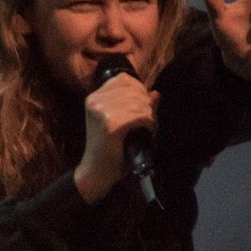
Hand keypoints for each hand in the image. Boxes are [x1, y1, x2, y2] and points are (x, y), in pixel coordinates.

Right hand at [74, 73, 158, 203]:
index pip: (124, 79)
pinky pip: (139, 116)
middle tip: (147, 120)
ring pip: (139, 102)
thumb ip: (137, 106)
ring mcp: (101, 112)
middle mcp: (95, 101)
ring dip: (148, 115)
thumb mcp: (119, 122)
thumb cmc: (108, 148)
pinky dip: (148, 123)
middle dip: (146, 104)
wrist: (96, 172)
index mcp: (94, 97)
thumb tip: (155, 93)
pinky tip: (146, 131)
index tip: (143, 105)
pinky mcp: (110, 125)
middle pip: (134, 90)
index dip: (139, 89)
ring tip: (147, 127)